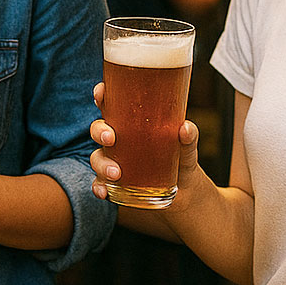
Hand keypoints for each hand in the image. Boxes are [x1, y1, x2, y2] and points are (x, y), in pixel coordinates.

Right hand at [87, 82, 200, 201]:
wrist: (185, 191)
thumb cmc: (182, 159)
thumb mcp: (187, 148)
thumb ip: (188, 138)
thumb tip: (186, 127)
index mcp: (132, 123)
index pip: (112, 105)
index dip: (102, 96)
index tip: (100, 92)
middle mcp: (119, 140)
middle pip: (99, 129)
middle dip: (99, 131)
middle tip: (110, 138)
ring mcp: (114, 161)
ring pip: (97, 157)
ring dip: (102, 164)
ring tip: (117, 173)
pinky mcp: (114, 183)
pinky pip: (99, 183)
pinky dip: (98, 187)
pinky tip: (104, 192)